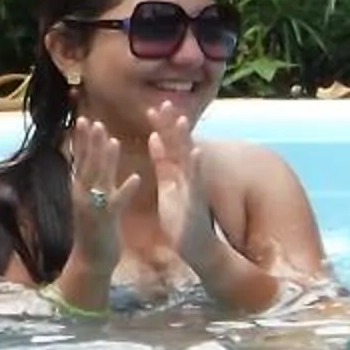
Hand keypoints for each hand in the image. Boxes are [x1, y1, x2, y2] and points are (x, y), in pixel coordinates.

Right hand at [65, 117, 135, 248]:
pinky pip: (117, 202)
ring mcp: (94, 207)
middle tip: (95, 122)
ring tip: (114, 141)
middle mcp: (83, 195)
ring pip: (100, 179)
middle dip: (91, 143)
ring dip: (107, 161)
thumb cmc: (94, 228)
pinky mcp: (107, 220)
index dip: (81, 140)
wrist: (91, 260)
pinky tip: (136, 178)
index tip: (83, 119)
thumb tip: (88, 157)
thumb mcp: (89, 200)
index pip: (79, 159)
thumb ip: (91, 179)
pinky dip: (126, 189)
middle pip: (87, 164)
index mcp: (80, 189)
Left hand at [150, 105, 221, 269]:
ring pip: (188, 159)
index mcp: (178, 170)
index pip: (169, 143)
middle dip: (171, 125)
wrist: (197, 246)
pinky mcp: (196, 201)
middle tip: (163, 103)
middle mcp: (188, 174)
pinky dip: (196, 166)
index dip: (162, 126)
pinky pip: (196, 182)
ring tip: (181, 120)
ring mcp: (194, 186)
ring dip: (185, 140)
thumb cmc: (182, 216)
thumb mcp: (168, 184)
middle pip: (178, 145)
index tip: (152, 107)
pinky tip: (195, 152)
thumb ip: (162, 161)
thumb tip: (154, 136)